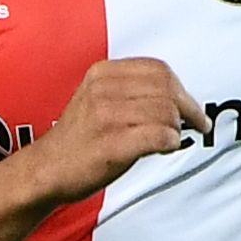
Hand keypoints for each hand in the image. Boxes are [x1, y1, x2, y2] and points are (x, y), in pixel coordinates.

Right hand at [25, 57, 199, 205]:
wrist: (44, 171)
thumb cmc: (77, 141)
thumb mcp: (96, 99)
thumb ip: (129, 90)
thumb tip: (176, 98)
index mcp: (102, 74)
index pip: (158, 69)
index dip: (181, 88)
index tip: (189, 105)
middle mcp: (104, 90)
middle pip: (167, 89)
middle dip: (188, 108)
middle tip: (197, 124)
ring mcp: (107, 117)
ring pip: (167, 112)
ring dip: (177, 128)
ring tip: (172, 139)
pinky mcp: (113, 144)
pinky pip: (160, 136)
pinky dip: (170, 143)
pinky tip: (164, 148)